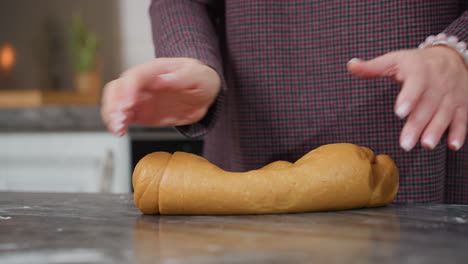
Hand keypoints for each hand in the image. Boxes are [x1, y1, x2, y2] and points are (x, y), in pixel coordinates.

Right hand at [101, 58, 220, 135]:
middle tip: (119, 119)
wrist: (203, 92)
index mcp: (156, 70)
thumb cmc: (200, 78)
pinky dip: (117, 124)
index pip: (136, 77)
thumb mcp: (198, 76)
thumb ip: (183, 77)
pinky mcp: (139, 111)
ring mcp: (139, 97)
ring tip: (118, 128)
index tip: (129, 103)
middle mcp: (142, 82)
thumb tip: (164, 79)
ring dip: (112, 115)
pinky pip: (122, 116)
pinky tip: (119, 131)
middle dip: (114, 103)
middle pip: (118, 87)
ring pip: (115, 102)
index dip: (129, 90)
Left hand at [347, 46, 467, 150]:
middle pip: (427, 106)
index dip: (409, 97)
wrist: (451, 57)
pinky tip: (453, 145)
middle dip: (417, 125)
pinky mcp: (462, 105)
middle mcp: (437, 84)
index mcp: (419, 71)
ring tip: (426, 145)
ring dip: (437, 130)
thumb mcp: (395, 60)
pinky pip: (463, 119)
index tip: (399, 112)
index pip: (415, 84)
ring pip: (444, 114)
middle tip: (405, 144)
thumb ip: (373, 67)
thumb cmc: (416, 63)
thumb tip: (350, 65)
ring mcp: (451, 95)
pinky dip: (460, 132)